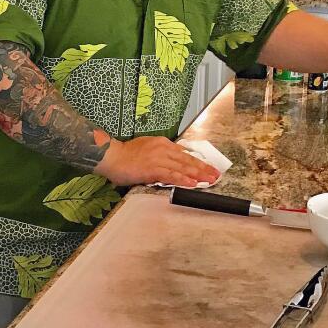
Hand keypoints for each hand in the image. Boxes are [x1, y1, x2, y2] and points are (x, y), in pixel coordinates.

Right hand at [95, 137, 220, 187]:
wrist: (112, 157)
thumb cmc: (125, 156)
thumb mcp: (146, 149)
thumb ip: (159, 155)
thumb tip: (171, 163)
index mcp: (162, 143)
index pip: (184, 153)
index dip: (198, 161)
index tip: (208, 167)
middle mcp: (163, 149)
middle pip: (188, 160)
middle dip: (203, 168)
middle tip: (216, 174)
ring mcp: (159, 159)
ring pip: (183, 167)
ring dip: (198, 174)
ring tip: (210, 180)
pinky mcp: (153, 169)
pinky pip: (172, 175)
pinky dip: (183, 180)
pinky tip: (192, 184)